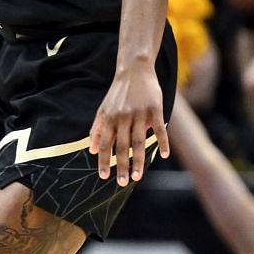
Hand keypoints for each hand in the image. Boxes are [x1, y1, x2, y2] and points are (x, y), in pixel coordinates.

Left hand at [89, 63, 169, 185]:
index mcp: (109, 119)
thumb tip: (91, 149)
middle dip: (121, 166)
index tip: (104, 176)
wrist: (134, 71)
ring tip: (137, 177)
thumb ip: (97, 129)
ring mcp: (139, 114)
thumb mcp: (103, 109)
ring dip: (138, 161)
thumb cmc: (118, 94)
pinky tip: (163, 155)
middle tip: (121, 183)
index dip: (103, 160)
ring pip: (139, 142)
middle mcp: (122, 118)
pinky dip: (162, 142)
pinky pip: (159, 129)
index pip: (104, 144)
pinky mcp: (154, 109)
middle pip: (122, 147)